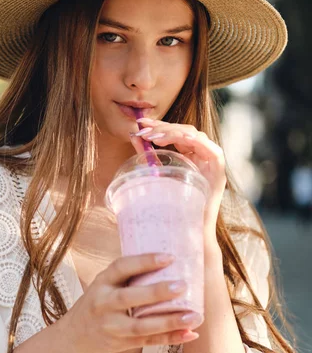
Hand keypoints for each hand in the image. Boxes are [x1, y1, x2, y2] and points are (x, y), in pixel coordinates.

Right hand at [64, 253, 198, 352]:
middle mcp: (104, 303)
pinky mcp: (122, 344)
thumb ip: (127, 275)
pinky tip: (189, 333)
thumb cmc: (98, 303)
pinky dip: (170, 338)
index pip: (122, 267)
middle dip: (157, 292)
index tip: (169, 257)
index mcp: (102, 282)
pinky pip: (148, 341)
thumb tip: (168, 260)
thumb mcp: (104, 284)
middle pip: (130, 297)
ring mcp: (112, 326)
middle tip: (182, 286)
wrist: (75, 336)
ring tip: (194, 316)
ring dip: (169, 321)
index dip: (144, 261)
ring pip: (142, 325)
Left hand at [130, 118, 225, 242]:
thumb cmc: (174, 205)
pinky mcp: (219, 168)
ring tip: (154, 137)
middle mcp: (202, 154)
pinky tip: (182, 138)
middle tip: (144, 130)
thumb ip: (149, 155)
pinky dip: (196, 142)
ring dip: (174, 133)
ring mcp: (212, 160)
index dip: (159, 125)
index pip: (175, 133)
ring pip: (195, 136)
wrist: (190, 230)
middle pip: (184, 131)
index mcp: (190, 154)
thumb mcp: (159, 174)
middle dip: (163, 127)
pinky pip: (210, 149)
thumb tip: (133, 135)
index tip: (140, 123)